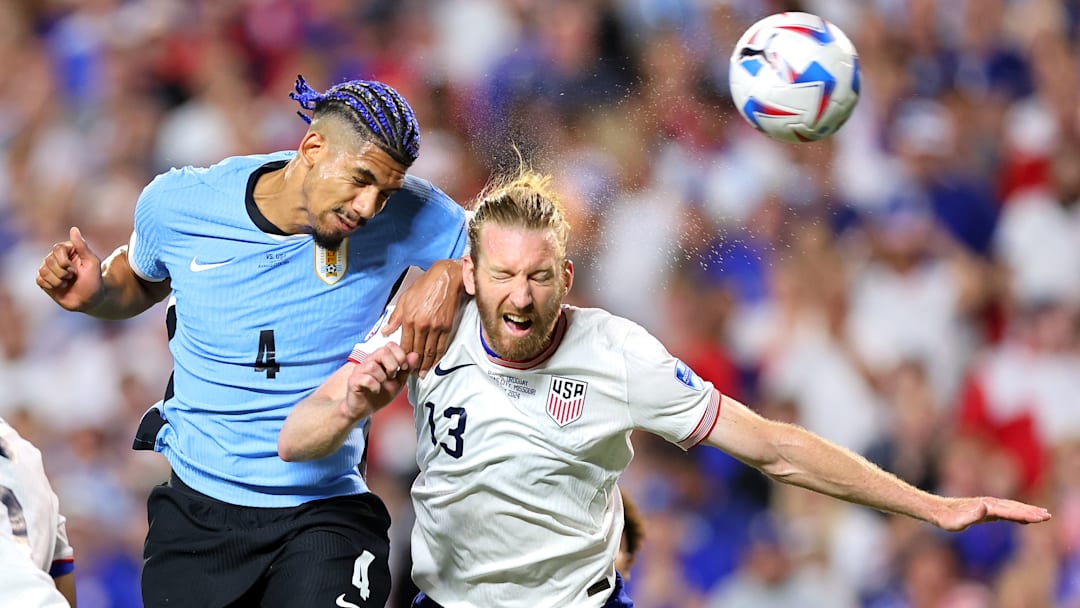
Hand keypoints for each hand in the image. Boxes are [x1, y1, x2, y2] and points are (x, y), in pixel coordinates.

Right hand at [36, 227, 103, 311]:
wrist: (89, 300)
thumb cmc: (93, 280)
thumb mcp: (91, 262)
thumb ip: (82, 246)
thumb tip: (73, 228)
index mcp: (68, 250)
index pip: (57, 248)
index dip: (64, 261)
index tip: (74, 269)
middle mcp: (56, 257)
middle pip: (49, 260)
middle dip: (62, 273)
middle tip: (72, 277)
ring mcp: (48, 268)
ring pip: (43, 271)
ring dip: (58, 280)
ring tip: (67, 282)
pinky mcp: (43, 280)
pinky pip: (40, 279)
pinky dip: (51, 285)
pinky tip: (60, 287)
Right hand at [343, 343, 418, 419]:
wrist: (363, 409)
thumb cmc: (379, 394)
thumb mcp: (398, 382)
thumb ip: (406, 370)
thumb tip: (415, 355)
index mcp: (380, 359)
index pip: (391, 346)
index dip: (400, 355)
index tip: (404, 368)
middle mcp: (369, 361)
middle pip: (382, 351)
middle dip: (393, 365)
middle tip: (393, 376)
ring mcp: (360, 370)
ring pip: (373, 366)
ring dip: (382, 377)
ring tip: (382, 384)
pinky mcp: (353, 381)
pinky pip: (365, 379)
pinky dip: (374, 386)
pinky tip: (376, 390)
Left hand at [384, 260, 462, 376]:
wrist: (444, 280)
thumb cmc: (423, 287)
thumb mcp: (404, 299)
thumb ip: (394, 318)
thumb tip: (385, 333)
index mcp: (409, 319)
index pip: (405, 344)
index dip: (403, 358)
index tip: (401, 366)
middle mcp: (422, 326)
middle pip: (417, 351)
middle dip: (414, 365)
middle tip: (412, 375)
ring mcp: (435, 327)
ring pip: (430, 351)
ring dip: (426, 365)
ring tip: (422, 374)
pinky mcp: (447, 327)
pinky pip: (441, 346)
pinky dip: (438, 357)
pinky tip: (434, 363)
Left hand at [932, 496, 1050, 531]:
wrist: (936, 510)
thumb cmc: (946, 519)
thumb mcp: (956, 522)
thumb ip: (971, 515)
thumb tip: (985, 505)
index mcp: (985, 507)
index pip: (1010, 511)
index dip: (1026, 514)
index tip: (1041, 517)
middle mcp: (988, 504)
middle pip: (1014, 508)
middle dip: (1030, 511)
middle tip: (1048, 515)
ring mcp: (987, 506)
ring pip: (1010, 507)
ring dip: (1026, 510)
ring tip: (1041, 514)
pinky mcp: (984, 509)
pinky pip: (1005, 510)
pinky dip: (1016, 512)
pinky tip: (1022, 517)